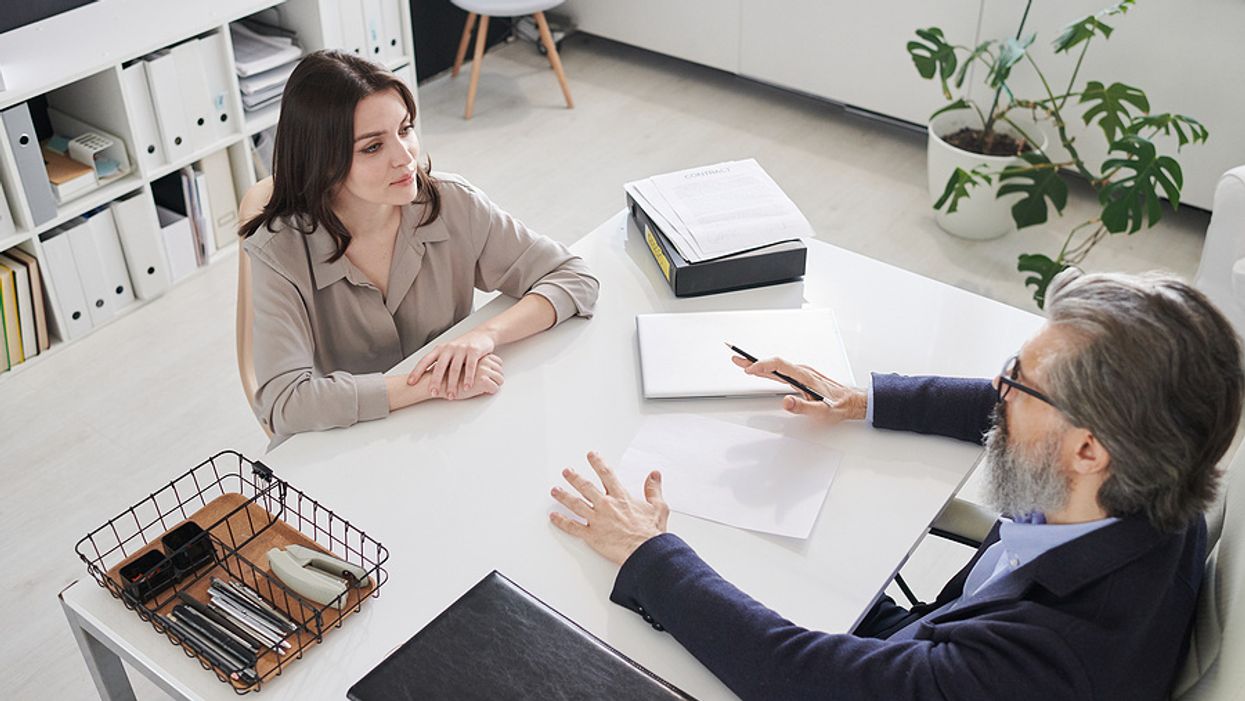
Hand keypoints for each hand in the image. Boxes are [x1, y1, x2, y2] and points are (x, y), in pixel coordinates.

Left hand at [408, 327, 497, 398]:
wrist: (482, 335)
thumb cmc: (463, 347)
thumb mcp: (448, 352)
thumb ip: (439, 363)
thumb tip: (425, 379)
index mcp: (440, 349)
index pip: (425, 360)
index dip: (417, 371)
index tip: (410, 383)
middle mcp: (449, 348)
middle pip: (440, 366)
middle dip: (435, 381)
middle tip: (433, 393)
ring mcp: (461, 349)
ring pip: (455, 368)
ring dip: (452, 384)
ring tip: (451, 396)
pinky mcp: (474, 351)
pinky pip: (470, 366)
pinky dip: (468, 378)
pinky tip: (467, 387)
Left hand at [549, 452, 668, 564]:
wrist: (646, 552)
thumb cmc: (651, 533)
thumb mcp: (658, 507)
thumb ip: (653, 489)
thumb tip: (654, 475)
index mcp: (620, 497)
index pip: (606, 474)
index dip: (597, 463)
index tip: (591, 456)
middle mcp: (606, 505)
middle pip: (585, 487)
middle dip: (574, 478)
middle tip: (566, 472)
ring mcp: (597, 520)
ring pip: (575, 504)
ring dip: (563, 496)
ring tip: (555, 490)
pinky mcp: (592, 535)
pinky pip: (573, 527)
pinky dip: (561, 522)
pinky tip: (554, 517)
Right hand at [731, 355, 866, 422]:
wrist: (851, 401)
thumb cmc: (838, 406)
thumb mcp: (821, 411)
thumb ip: (802, 407)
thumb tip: (785, 402)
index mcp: (804, 376)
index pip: (779, 365)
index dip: (762, 365)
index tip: (749, 369)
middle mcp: (802, 371)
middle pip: (774, 363)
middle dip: (753, 361)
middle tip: (736, 358)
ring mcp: (801, 373)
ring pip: (776, 366)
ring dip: (758, 365)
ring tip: (742, 364)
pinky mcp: (801, 377)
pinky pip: (780, 370)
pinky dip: (767, 369)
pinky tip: (760, 371)